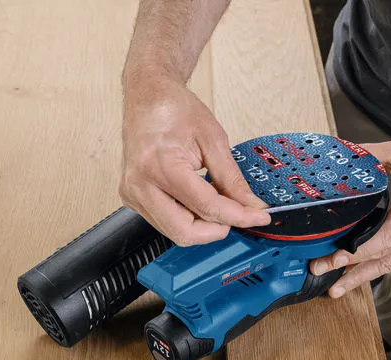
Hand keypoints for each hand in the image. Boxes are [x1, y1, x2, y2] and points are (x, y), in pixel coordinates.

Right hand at [119, 73, 269, 245]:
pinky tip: (197, 198)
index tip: (259, 217)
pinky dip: (188, 217)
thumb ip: (232, 178)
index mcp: (159, 165)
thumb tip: (250, 206)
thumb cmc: (173, 108)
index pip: (206, 207)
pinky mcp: (132, 198)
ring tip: (216, 199)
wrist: (147, 95)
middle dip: (216, 228)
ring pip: (175, 232)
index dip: (238, 216)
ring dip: (202, 224)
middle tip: (237, 214)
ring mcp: (132, 194)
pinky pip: (165, 222)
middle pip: (185, 232)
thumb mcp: (213, 139)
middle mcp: (139, 185)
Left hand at [310, 130, 390, 297]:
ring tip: (342, 287)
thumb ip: (370, 155)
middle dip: (352, 274)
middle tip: (328, 284)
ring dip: (366, 276)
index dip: (354, 255)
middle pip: (383, 260)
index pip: (379, 242)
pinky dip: (384, 264)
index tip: (332, 262)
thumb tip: (343, 153)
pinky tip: (368, 269)